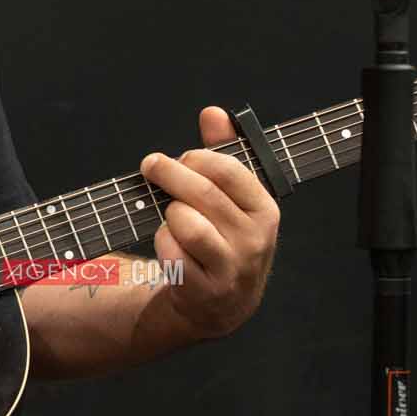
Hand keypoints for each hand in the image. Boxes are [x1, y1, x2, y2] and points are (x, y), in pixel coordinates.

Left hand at [139, 105, 280, 340]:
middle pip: (202, 192)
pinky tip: (171, 245)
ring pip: (185, 221)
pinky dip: (162, 242)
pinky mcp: (204, 288)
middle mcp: (254, 239)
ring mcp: (231, 267)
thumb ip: (222, 152)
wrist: (222, 302)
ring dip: (169, 213)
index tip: (180, 157)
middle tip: (151, 166)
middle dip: (168, 173)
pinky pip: (170, 251)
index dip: (196, 157)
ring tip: (173, 216)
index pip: (229, 169)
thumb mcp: (231, 196)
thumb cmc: (224, 237)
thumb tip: (213, 113)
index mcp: (265, 210)